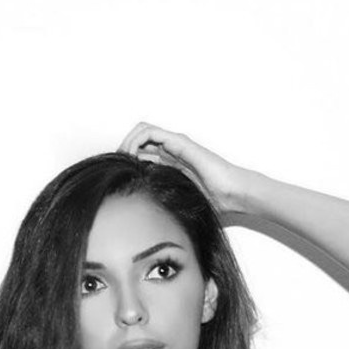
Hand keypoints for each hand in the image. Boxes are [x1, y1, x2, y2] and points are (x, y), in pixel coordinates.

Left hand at [117, 122, 254, 216]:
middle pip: (139, 140)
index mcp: (171, 164)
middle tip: (116, 166)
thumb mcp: (178, 203)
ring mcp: (175, 144)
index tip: (118, 176)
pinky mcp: (179, 142)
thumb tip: (140, 217)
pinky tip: (131, 156)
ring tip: (122, 159)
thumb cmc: (213, 202)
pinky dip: (136, 140)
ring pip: (142, 131)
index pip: (142, 154)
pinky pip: (150, 132)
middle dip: (124, 150)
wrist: (232, 194)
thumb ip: (163, 202)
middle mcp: (172, 151)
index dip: (127, 161)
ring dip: (127, 142)